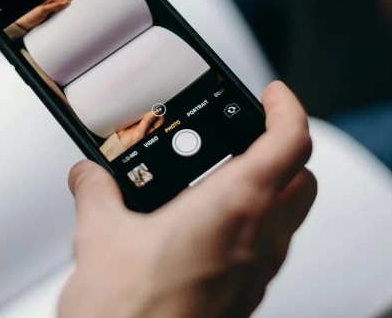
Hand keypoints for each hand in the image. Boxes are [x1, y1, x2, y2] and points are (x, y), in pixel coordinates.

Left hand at [15, 0, 70, 29]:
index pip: (60, 0)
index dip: (67, 3)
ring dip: (63, 16)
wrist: (24, 26)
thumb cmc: (31, 16)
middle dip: (66, 9)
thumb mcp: (44, 10)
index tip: (73, 6)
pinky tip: (62, 23)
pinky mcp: (48, 20)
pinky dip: (59, 20)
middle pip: (60, 7)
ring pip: (59, 13)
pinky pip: (56, 19)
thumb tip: (66, 2)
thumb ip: (55, 6)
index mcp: (47, 2)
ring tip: (68, 18)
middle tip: (73, 13)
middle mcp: (48, 6)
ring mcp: (48, 13)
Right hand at [60, 82, 316, 317]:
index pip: (291, 140)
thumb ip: (97, 194)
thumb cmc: (131, 316)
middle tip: (250, 135)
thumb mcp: (100, 238)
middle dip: (284, 148)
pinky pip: (267, 249)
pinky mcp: (247, 298)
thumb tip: (89, 176)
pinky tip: (207, 228)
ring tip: (223, 178)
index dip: (288, 107)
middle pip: (302, 177)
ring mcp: (258, 272)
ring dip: (271, 188)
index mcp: (235, 206)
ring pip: (290, 215)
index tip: (273, 95)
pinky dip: (253, 225)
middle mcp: (259, 239)